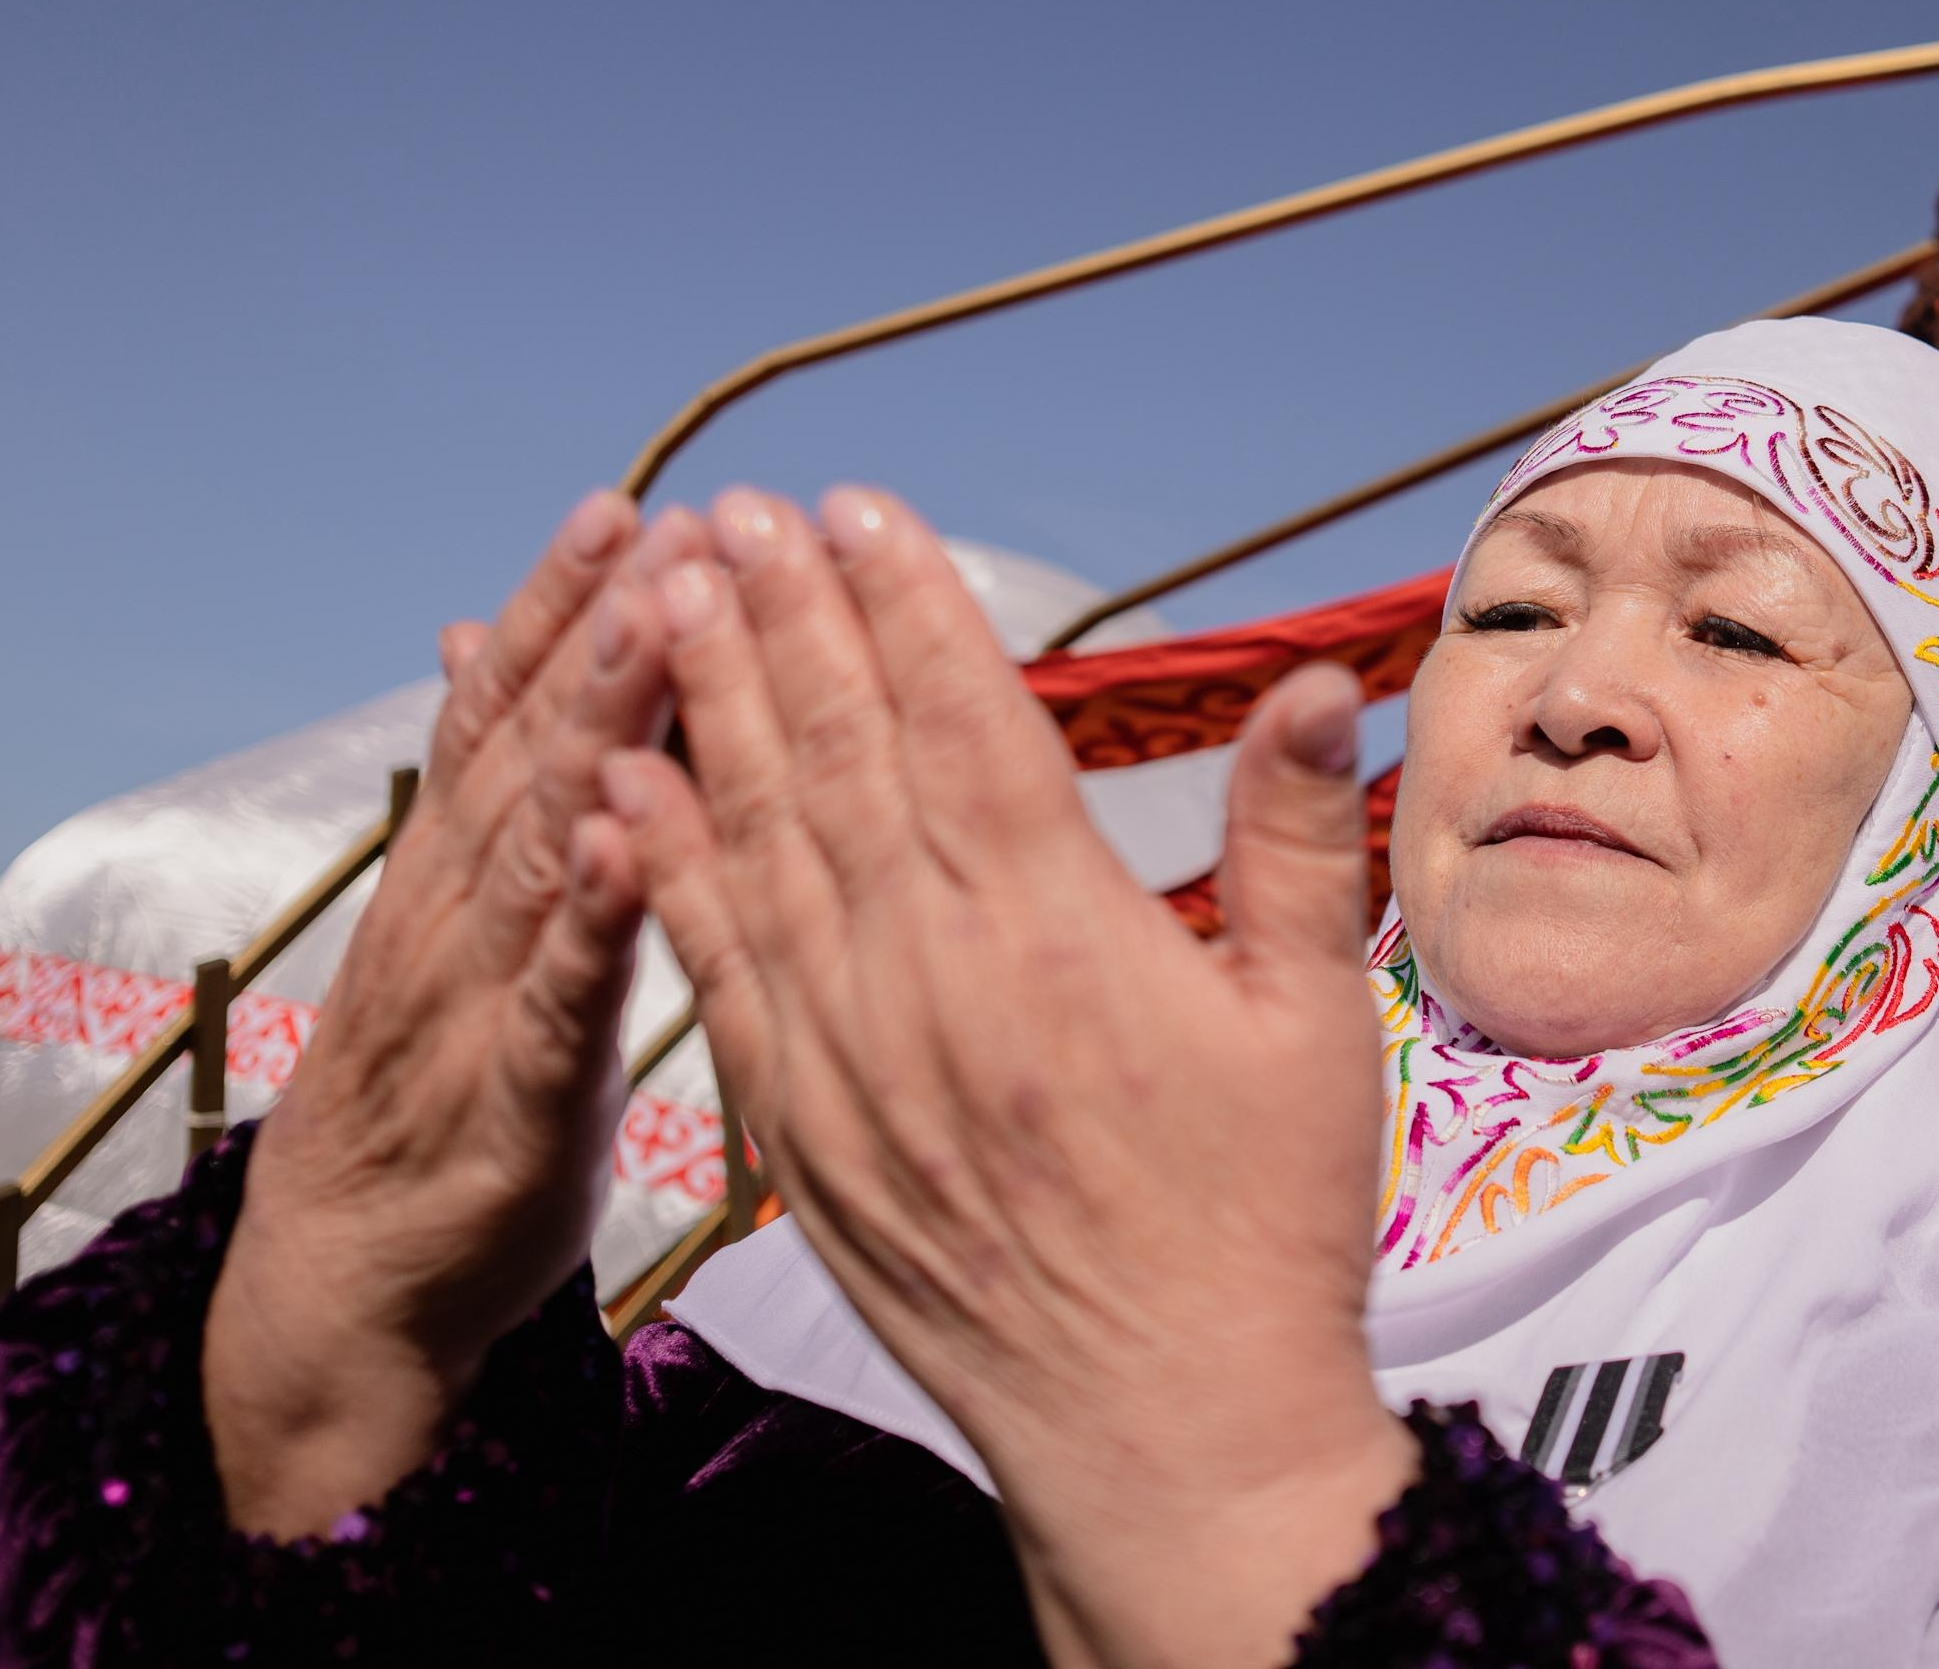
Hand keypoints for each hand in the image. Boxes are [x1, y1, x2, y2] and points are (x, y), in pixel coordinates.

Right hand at [204, 493, 701, 1535]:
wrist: (350, 1280)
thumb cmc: (440, 1085)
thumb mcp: (463, 920)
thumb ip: (488, 788)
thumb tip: (483, 636)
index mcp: (459, 869)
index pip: (502, 711)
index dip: (558, 605)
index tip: (630, 503)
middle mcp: (458, 913)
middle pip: (527, 749)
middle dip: (597, 631)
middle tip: (665, 526)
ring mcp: (481, 1001)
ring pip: (541, 844)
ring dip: (598, 732)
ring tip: (656, 630)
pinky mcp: (517, 1100)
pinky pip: (559, 999)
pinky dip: (591, 921)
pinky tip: (629, 847)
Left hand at [595, 486, 1412, 1668]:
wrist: (1165, 1432)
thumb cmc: (1260, 1229)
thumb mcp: (1318, 1029)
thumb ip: (1296, 845)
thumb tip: (1318, 686)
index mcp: (1067, 937)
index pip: (965, 725)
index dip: (905, 603)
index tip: (859, 506)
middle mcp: (937, 978)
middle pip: (841, 757)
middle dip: (783, 617)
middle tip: (732, 508)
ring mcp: (850, 1056)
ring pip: (758, 840)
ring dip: (709, 704)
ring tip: (670, 592)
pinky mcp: (796, 1132)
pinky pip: (712, 969)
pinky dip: (659, 867)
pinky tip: (620, 781)